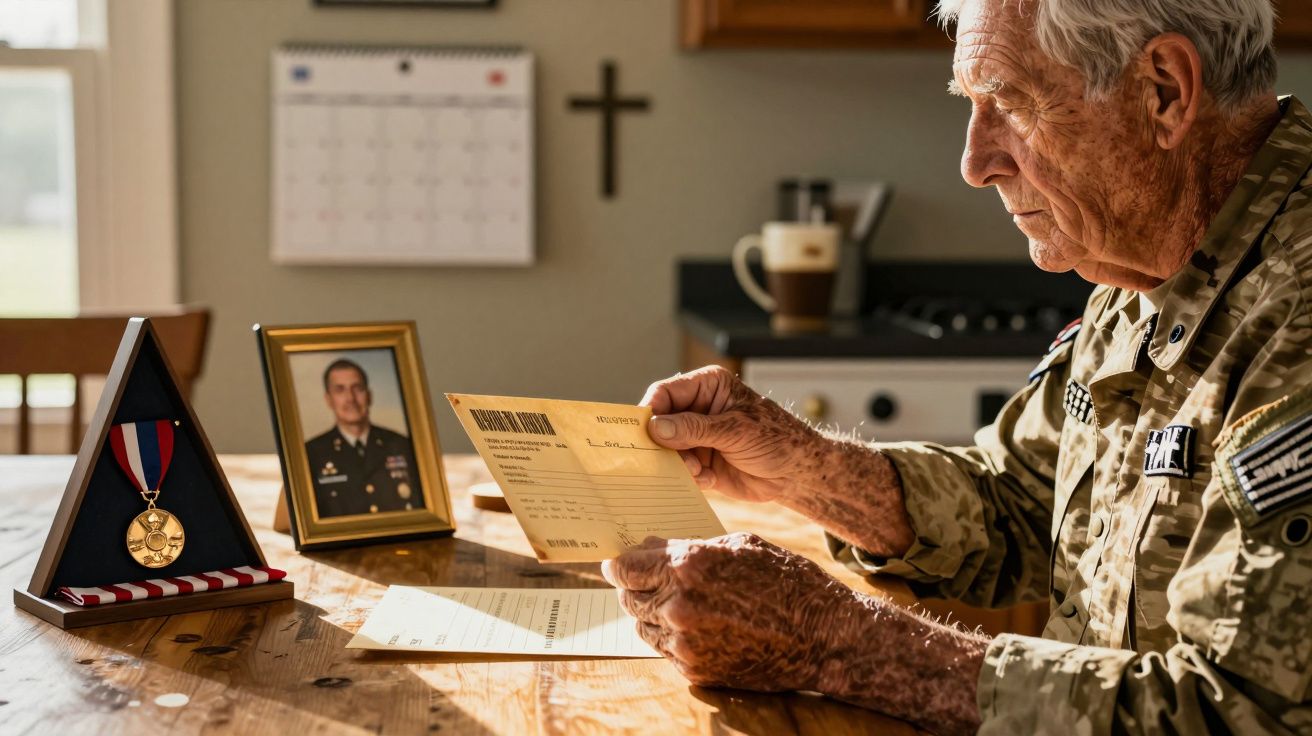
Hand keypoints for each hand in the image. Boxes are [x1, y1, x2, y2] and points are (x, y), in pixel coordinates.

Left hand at [603, 533, 987, 734]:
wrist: (823, 637)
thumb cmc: (786, 581)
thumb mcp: (739, 546)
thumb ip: (689, 549)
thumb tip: (649, 550)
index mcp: (688, 566)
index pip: (625, 567)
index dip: (618, 564)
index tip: (617, 564)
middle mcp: (679, 605)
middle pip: (629, 598)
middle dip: (635, 588)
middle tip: (647, 582)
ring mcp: (686, 643)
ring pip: (643, 627)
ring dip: (652, 614)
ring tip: (678, 605)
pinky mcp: (697, 671)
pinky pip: (666, 651)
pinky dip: (672, 639)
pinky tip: (698, 626)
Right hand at [641, 366, 821, 502]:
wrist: (797, 473)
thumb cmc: (777, 439)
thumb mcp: (737, 430)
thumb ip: (695, 429)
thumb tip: (656, 428)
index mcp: (708, 387)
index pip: (665, 392)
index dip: (650, 411)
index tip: (644, 434)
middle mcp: (697, 409)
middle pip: (660, 422)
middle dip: (664, 444)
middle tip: (675, 460)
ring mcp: (697, 436)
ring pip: (665, 449)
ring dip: (678, 464)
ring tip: (700, 472)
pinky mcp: (699, 461)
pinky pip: (678, 469)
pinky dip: (689, 477)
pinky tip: (711, 479)